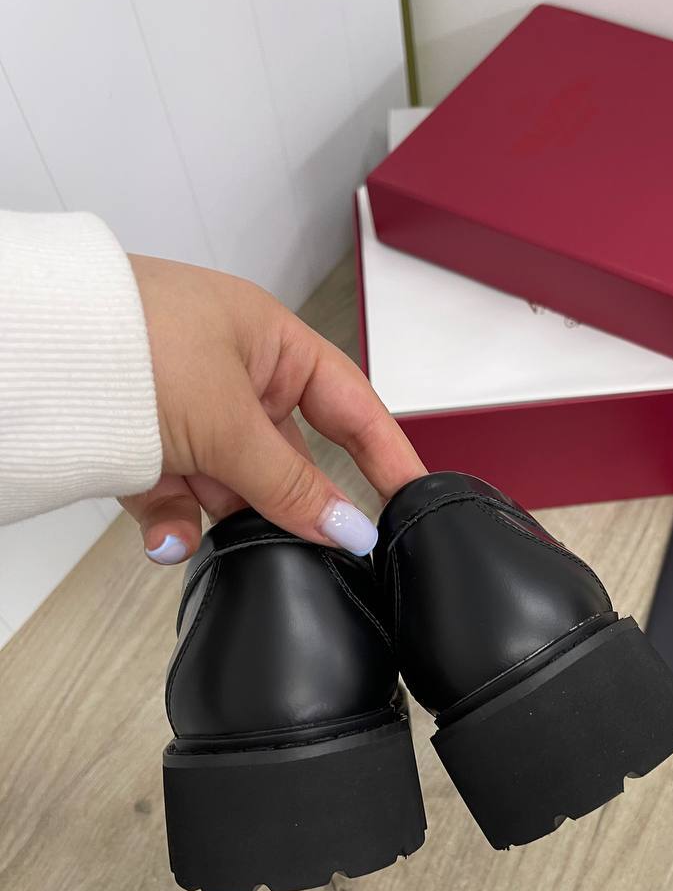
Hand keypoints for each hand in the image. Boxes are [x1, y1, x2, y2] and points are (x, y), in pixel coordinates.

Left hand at [121, 255, 424, 562]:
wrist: (27, 352)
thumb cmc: (132, 342)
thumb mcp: (230, 421)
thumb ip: (294, 485)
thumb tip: (350, 531)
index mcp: (271, 343)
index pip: (352, 405)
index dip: (387, 454)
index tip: (416, 503)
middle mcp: (234, 374)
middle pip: (288, 458)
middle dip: (284, 502)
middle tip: (303, 547)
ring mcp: (187, 409)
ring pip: (231, 485)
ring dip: (219, 514)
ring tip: (199, 525)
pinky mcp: (143, 443)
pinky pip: (177, 496)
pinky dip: (173, 520)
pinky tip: (165, 536)